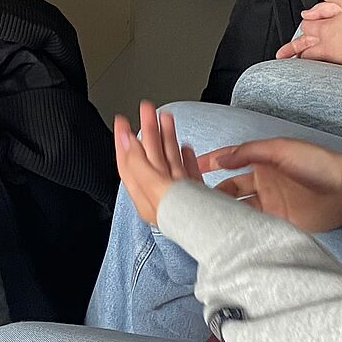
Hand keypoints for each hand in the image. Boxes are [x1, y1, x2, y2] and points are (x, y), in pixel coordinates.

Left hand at [113, 101, 201, 227]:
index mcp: (146, 195)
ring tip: (166, 117)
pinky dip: (185, 157)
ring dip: (166, 137)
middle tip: (146, 108)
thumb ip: (139, 163)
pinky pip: (188, 172)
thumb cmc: (185, 216)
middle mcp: (160, 195)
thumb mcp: (155, 186)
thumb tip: (125, 139)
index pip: (129, 163)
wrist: (220, 233)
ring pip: (169, 161)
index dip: (124, 141)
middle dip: (148, 130)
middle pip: (150, 157)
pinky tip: (184, 147)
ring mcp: (180, 195)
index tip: (122, 120)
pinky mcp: (198, 196)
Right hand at [199, 139, 341, 231]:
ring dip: (222, 213)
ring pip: (237, 209)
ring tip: (201, 219)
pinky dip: (239, 228)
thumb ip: (250, 152)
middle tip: (188, 201)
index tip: (187, 168)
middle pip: (228, 189)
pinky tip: (225, 233)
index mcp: (261, 162)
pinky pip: (253, 226)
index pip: (228, 163)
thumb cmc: (318, 163)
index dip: (208, 165)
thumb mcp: (281, 150)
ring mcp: (269, 205)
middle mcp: (262, 184)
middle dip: (209, 193)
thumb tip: (220, 157)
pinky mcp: (278, 224)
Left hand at [276, 0, 341, 69]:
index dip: (306, 21)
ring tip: (295, 63)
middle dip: (292, 49)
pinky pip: (326, 67)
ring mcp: (337, 58)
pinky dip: (318, 66)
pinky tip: (320, 67)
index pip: (307, 26)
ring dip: (302, 59)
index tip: (307, 20)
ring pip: (313, 59)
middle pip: (304, 47)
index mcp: (326, 29)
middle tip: (281, 54)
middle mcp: (328, 46)